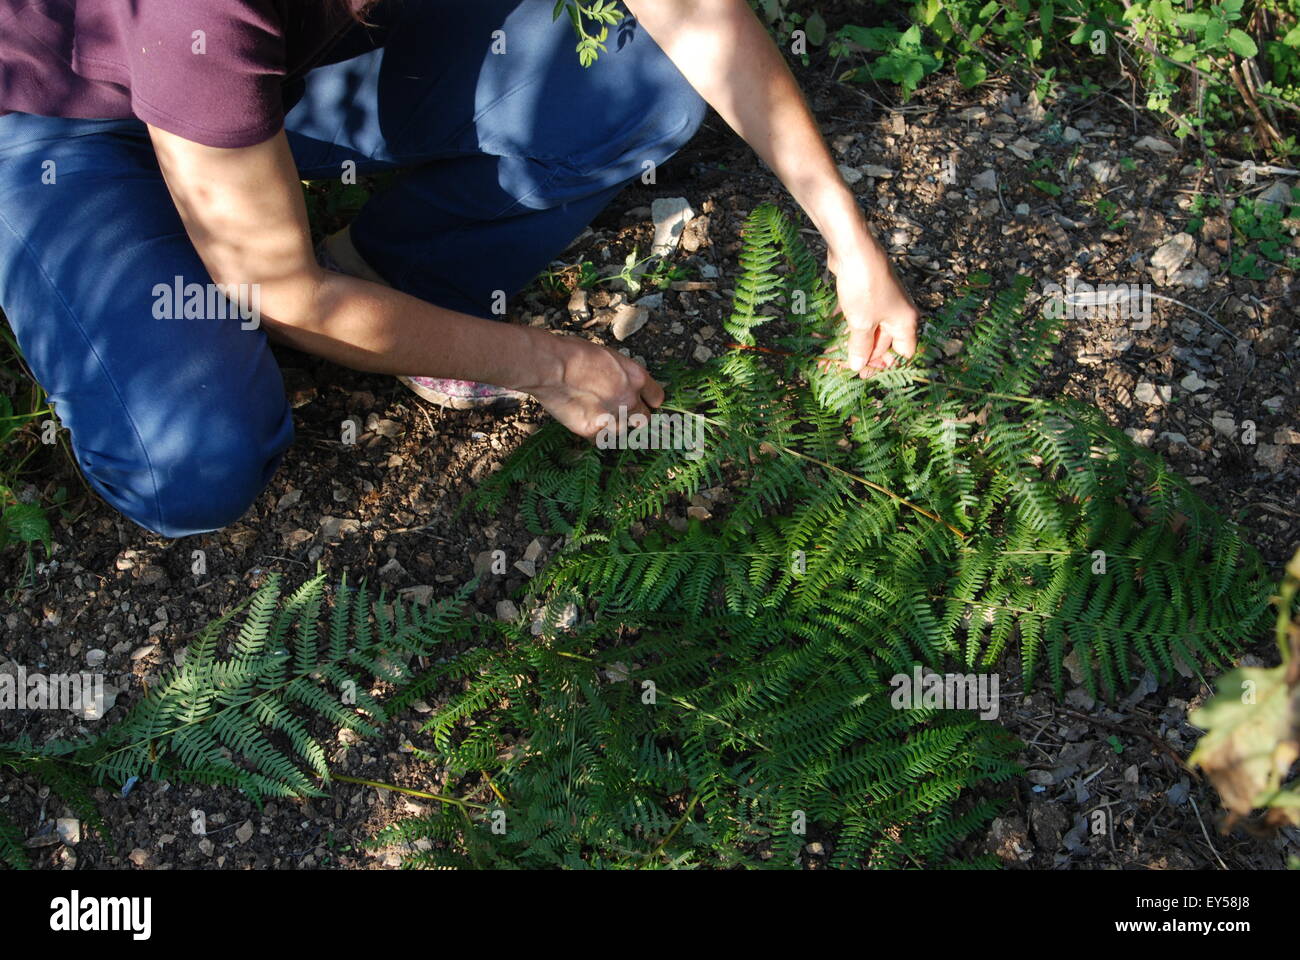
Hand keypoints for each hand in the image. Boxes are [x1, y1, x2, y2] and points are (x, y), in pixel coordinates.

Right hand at [526, 333, 664, 439]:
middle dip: (633, 416)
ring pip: (621, 431)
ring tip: (594, 412)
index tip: (643, 402)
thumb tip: (622, 383)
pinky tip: (582, 419)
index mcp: (637, 377)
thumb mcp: (608, 356)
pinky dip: (593, 432)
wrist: (552, 366)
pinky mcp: (594, 430)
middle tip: (618, 411)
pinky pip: (599, 438)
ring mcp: (613, 417)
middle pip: (644, 419)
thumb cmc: (575, 354)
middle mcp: (630, 400)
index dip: (649, 401)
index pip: (657, 397)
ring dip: (612, 425)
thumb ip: (621, 374)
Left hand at [826, 243, 919, 375]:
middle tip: (840, 370)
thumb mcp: (861, 323)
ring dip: (847, 344)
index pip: (904, 352)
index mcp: (904, 321)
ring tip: (826, 361)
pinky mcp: (862, 293)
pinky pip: (853, 316)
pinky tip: (822, 338)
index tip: (864, 375)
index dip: (885, 366)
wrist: (852, 249)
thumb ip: (860, 346)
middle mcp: (895, 312)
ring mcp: (878, 302)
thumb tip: (857, 366)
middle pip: (881, 343)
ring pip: (864, 330)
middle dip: (861, 357)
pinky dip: (840, 327)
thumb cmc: (865, 286)